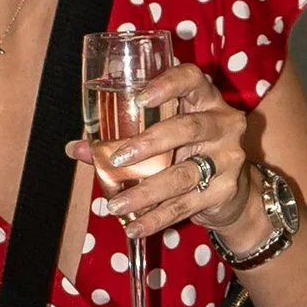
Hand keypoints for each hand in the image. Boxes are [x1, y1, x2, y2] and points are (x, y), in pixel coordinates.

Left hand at [67, 62, 254, 243]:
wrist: (231, 193)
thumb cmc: (187, 153)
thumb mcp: (161, 140)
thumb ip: (120, 140)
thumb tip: (75, 148)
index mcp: (204, 100)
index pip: (192, 79)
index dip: (168, 85)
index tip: (140, 98)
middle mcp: (222, 124)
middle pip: (188, 127)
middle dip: (149, 144)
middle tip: (117, 160)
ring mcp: (228, 157)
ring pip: (183, 174)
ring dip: (146, 192)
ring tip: (116, 205)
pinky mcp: (225, 189)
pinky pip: (185, 204)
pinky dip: (156, 218)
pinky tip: (135, 227)